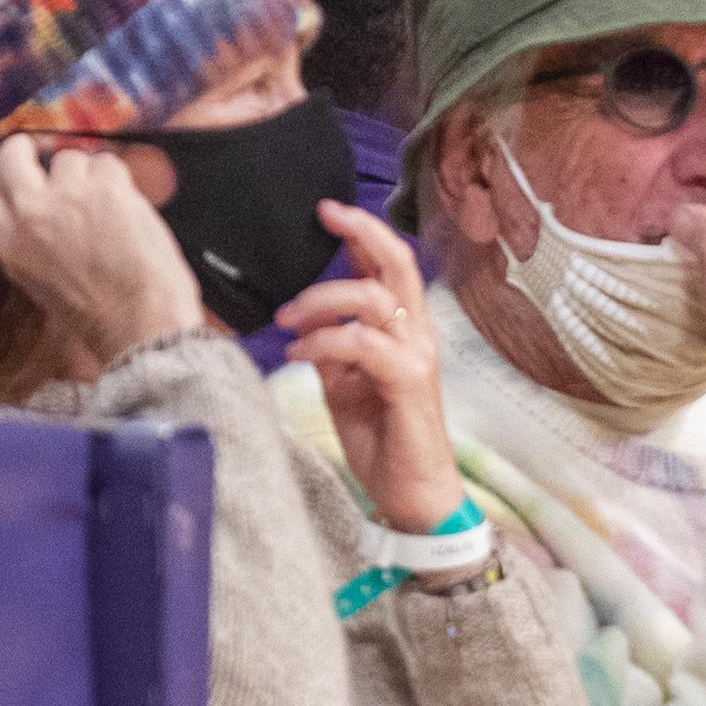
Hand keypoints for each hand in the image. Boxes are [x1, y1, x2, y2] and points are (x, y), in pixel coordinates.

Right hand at [0, 135, 201, 361]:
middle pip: (13, 154)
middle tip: (40, 154)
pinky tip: (125, 204)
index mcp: (8, 239)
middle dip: (26, 148)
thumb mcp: (35, 276)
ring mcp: (70, 197)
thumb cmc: (97, 309)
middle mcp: (33, 213)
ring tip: (103, 207)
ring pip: (69, 158)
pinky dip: (118, 179)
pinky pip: (108, 162)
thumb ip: (23, 234)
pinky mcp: (109, 190)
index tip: (11, 165)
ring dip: (86, 174)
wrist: (140, 323)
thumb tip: (25, 202)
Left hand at [273, 202, 464, 532]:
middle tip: (326, 214)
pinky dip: (326, 339)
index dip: (362, 235)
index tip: (328, 211)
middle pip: (398, 264)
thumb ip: (332, 348)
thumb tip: (308, 319)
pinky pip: (364, 343)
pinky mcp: (409, 381)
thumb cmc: (384, 440)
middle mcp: (418, 335)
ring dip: (323, 299)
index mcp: (404, 331)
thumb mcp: (344, 385)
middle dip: (362, 232)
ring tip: (288, 318)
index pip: (389, 268)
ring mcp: (417, 356)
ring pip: (376, 299)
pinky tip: (300, 352)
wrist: (414, 493)